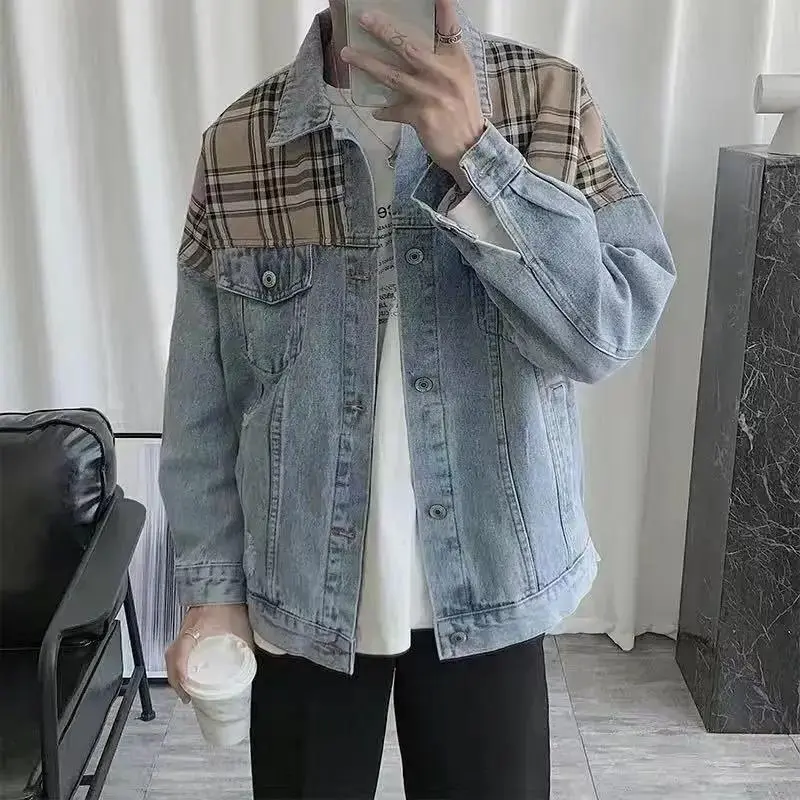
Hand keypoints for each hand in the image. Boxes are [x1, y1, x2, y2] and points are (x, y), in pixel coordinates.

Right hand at [165, 603, 252, 702]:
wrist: (225, 584)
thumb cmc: (233, 605)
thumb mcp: (241, 629)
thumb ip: (244, 647)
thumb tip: (250, 664)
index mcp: (197, 629)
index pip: (180, 652)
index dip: (180, 671)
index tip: (185, 686)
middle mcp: (187, 629)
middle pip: (171, 656)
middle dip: (175, 679)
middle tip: (185, 695)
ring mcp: (186, 627)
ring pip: (172, 652)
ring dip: (176, 671)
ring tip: (185, 687)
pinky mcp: (189, 626)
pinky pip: (178, 645)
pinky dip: (179, 659)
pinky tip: (188, 668)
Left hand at [341, 0, 484, 190]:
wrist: (470, 146)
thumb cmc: (463, 109)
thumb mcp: (461, 76)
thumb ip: (443, 56)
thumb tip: (414, 43)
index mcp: (456, 60)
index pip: (449, 27)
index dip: (442, 8)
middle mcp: (444, 74)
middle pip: (409, 47)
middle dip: (384, 32)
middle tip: (364, 19)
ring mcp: (431, 96)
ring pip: (393, 76)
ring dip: (367, 64)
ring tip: (347, 54)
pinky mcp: (421, 117)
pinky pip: (394, 110)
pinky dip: (384, 110)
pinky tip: (374, 109)